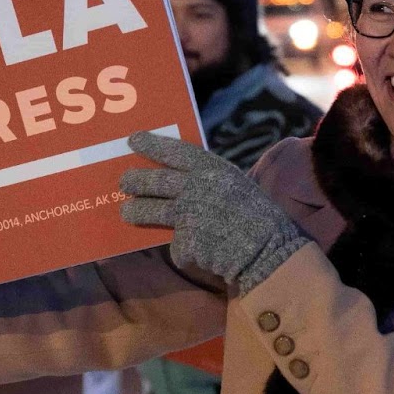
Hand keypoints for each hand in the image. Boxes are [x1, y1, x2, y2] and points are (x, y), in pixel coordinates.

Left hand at [120, 131, 308, 292]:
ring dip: (136, 212)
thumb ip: (209, 181)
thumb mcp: (236, 185)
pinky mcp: (186, 242)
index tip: (133, 140)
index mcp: (213, 169)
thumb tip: (178, 181)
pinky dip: (184, 250)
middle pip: (155, 181)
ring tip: (128, 213)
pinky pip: (176, 245)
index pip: (174, 151)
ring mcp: (189, 215)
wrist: (270, 251)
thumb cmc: (257, 217)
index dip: (152, 145)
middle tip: (123, 181)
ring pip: (151, 212)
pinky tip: (199, 253)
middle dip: (135, 181)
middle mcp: (197, 188)